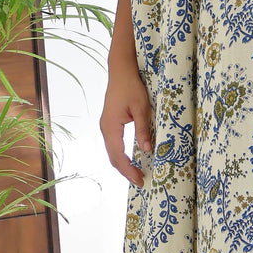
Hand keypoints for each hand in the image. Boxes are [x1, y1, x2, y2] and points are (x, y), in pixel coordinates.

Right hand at [99, 63, 153, 187]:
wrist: (121, 71)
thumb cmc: (131, 87)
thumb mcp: (142, 108)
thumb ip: (143, 130)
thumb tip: (147, 150)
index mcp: (111, 127)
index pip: (118, 156)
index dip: (128, 170)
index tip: (139, 180)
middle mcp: (105, 129)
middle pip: (113, 157)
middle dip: (125, 171)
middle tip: (140, 181)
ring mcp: (106, 126)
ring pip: (112, 152)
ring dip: (123, 164)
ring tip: (136, 174)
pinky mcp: (110, 124)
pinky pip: (114, 144)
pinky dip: (121, 155)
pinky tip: (131, 159)